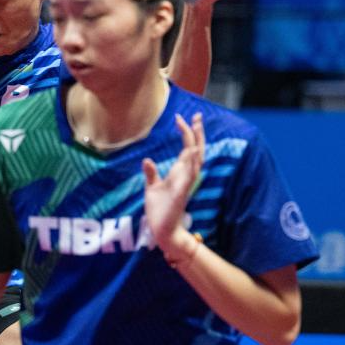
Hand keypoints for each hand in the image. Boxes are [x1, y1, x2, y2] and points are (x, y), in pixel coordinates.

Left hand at [142, 113, 203, 253]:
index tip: (181, 117)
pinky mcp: (181, 192)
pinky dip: (190, 162)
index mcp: (180, 173)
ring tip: (195, 125)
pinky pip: (189, 175)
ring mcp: (185, 183)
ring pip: (196, 159)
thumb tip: (147, 159)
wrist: (162, 230)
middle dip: (198, 133)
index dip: (187, 133)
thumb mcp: (152, 188)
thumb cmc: (159, 210)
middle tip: (198, 115)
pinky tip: (190, 150)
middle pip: (197, 150)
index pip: (188, 149)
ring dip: (196, 142)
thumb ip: (151, 173)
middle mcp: (186, 176)